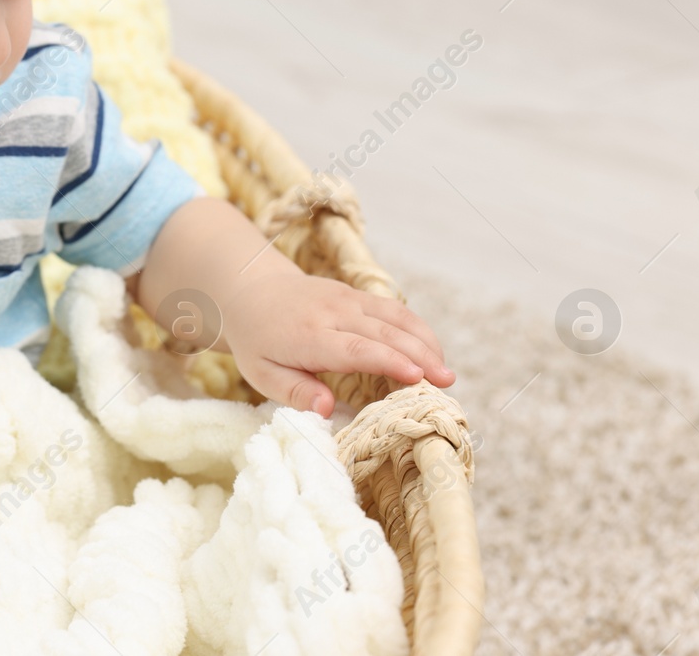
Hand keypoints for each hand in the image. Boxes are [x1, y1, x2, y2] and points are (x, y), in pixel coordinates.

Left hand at [218, 271, 453, 417]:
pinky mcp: (356, 294)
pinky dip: (416, 328)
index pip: (355, 348)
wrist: (252, 289)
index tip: (417, 377)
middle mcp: (332, 313)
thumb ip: (294, 391)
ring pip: (394, 316)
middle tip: (447, 382)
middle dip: (419, 355)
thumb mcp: (262, 373)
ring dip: (424, 341)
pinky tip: (432, 350)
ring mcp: (347, 299)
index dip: (388, 361)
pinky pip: (392, 308)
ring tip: (446, 371)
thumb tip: (326, 409)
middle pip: (383, 332)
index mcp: (308, 336)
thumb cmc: (257, 340)